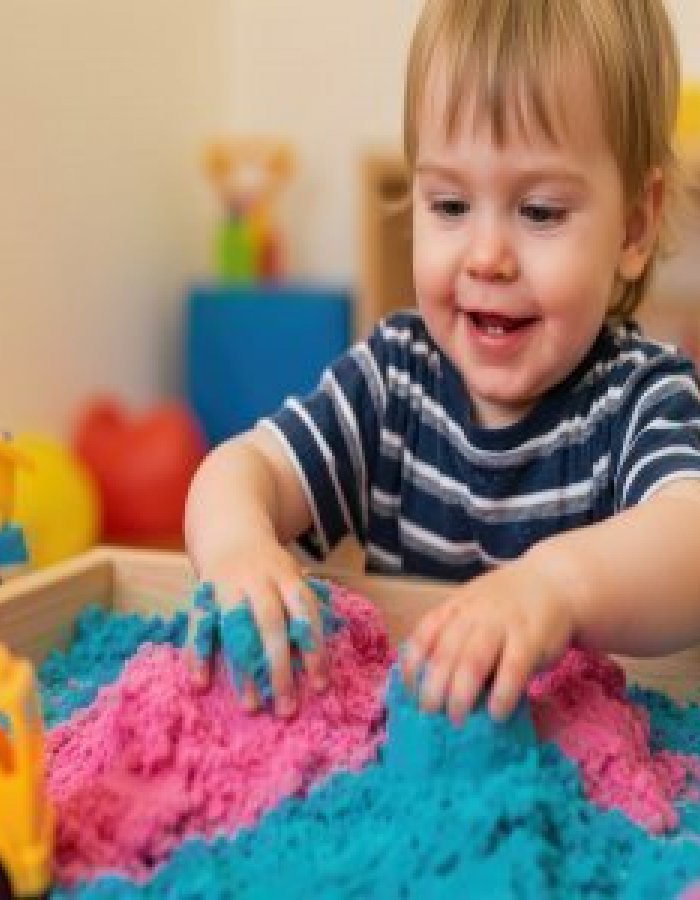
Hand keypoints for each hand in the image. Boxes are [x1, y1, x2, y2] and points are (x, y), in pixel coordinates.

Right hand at [186, 533, 327, 717]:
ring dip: (243, 668)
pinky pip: (199, 625)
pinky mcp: (202, 593)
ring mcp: (228, 584)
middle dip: (279, 667)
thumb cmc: (269, 567)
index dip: (313, 649)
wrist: (229, 529)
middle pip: (271, 624)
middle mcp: (258, 579)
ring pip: (236, 628)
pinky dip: (198, 653)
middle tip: (286, 708)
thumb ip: (303, 610)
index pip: (304, 613)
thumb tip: (325, 654)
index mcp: (286, 575)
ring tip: (250, 705)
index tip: (319, 686)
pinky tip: (201, 683)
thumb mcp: (292, 576)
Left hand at [400, 555, 576, 724]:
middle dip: (433, 690)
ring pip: (472, 663)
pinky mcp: (531, 639)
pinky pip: (512, 670)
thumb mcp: (474, 609)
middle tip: (430, 715)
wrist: (556, 582)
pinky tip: (496, 714)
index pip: (423, 636)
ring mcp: (502, 625)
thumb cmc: (508, 605)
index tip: (411, 693)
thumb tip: (435, 684)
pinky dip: (501, 695)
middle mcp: (474, 614)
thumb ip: (455, 636)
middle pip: (444, 655)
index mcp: (456, 608)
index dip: (412, 668)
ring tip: (456, 720)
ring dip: (460, 696)